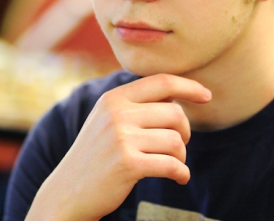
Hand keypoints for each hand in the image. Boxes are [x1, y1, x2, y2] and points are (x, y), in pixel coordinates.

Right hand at [25, 73, 211, 220]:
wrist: (67, 192)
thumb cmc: (96, 156)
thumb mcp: (108, 120)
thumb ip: (136, 105)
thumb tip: (177, 96)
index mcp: (114, 98)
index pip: (161, 82)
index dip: (189, 87)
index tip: (206, 96)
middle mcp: (117, 113)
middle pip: (175, 113)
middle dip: (185, 131)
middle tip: (179, 145)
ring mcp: (121, 138)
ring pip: (176, 140)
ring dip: (182, 156)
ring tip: (174, 164)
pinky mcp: (128, 164)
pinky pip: (171, 164)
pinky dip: (182, 173)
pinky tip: (180, 178)